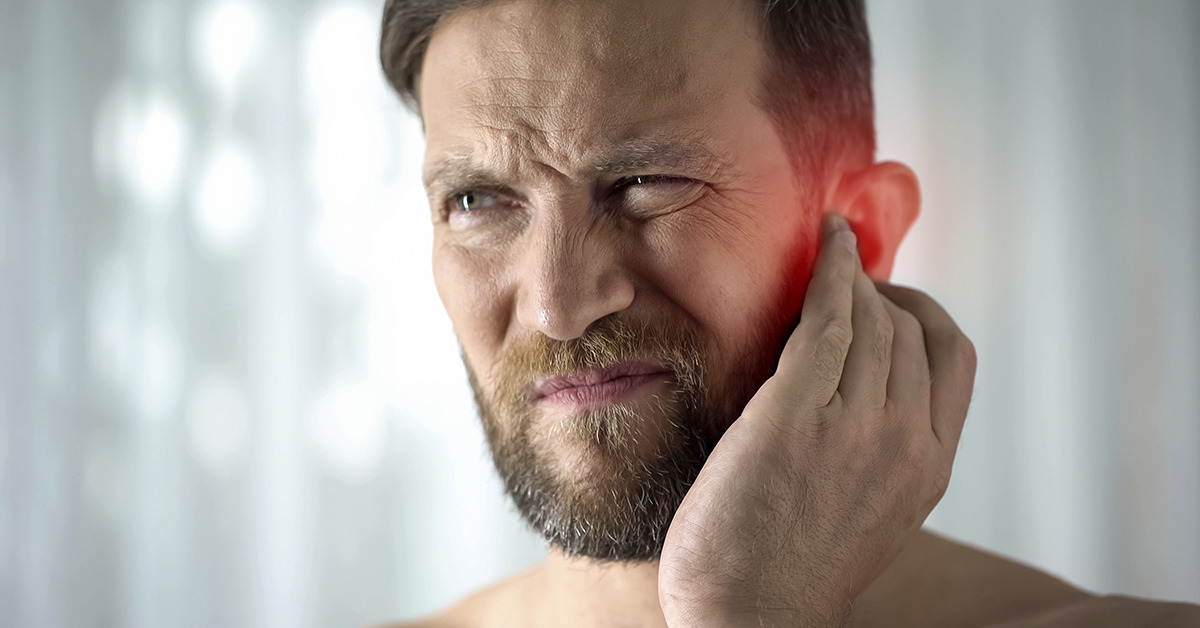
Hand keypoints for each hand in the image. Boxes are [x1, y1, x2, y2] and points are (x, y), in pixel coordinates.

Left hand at [658, 213, 976, 626]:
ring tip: (828, 256)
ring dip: (851, 276)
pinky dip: (832, 267)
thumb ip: (878, 452)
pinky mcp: (795, 413)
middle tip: (843, 275)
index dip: (922, 314)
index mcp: (930, 469)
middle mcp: (906, 441)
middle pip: (910, 330)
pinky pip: (828, 317)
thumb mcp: (865, 513)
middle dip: (878, 292)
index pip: (953, 360)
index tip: (888, 299)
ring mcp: (855, 425)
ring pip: (872, 318)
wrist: (747, 617)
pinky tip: (824, 238)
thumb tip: (862, 392)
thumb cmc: (787, 570)